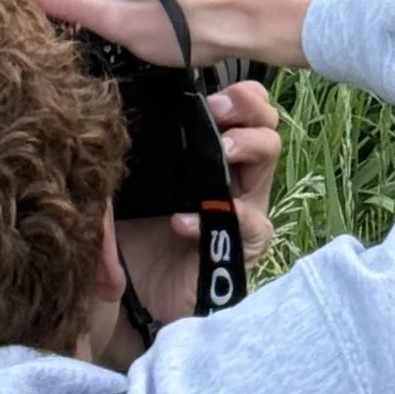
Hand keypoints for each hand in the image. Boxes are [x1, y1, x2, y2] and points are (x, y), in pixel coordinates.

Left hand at [110, 79, 283, 334]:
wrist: (134, 300)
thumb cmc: (134, 235)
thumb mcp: (130, 187)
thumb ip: (136, 155)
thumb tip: (125, 116)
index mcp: (213, 155)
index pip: (246, 110)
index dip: (239, 95)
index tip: (211, 93)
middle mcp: (237, 177)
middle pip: (266, 126)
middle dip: (248, 109)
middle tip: (218, 110)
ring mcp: (245, 210)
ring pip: (269, 160)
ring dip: (248, 146)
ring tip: (222, 149)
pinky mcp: (244, 247)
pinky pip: (250, 224)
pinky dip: (221, 216)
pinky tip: (183, 221)